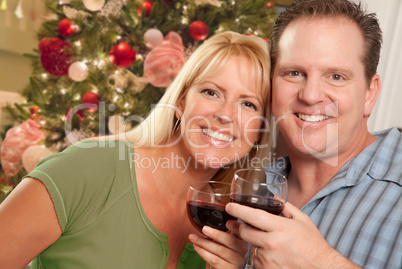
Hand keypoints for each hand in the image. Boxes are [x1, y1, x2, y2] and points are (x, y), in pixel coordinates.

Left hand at [189, 222, 247, 268]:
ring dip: (204, 243)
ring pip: (220, 250)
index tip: (227, 222)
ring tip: (194, 238)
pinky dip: (203, 252)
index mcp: (242, 238)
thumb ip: (223, 230)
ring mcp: (236, 261)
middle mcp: (242, 250)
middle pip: (230, 241)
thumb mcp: (224, 238)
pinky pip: (214, 260)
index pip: (240, 231)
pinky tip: (197, 247)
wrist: (222, 266)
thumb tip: (211, 219)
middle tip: (204, 229)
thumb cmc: (222, 250)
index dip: (235, 227)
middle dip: (215, 234)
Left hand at [225, 202, 359, 268]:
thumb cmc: (313, 245)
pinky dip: (261, 255)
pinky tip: (273, 254)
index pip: (253, 216)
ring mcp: (268, 259)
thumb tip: (274, 197)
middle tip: (242, 224)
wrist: (321, 268)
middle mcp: (272, 243)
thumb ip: (286, 207)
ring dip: (255, 242)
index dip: (238, 210)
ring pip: (251, 246)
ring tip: (271, 244)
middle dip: (241, 227)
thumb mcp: (302, 221)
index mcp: (280, 228)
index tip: (229, 206)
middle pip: (245, 232)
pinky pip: (256, 259)